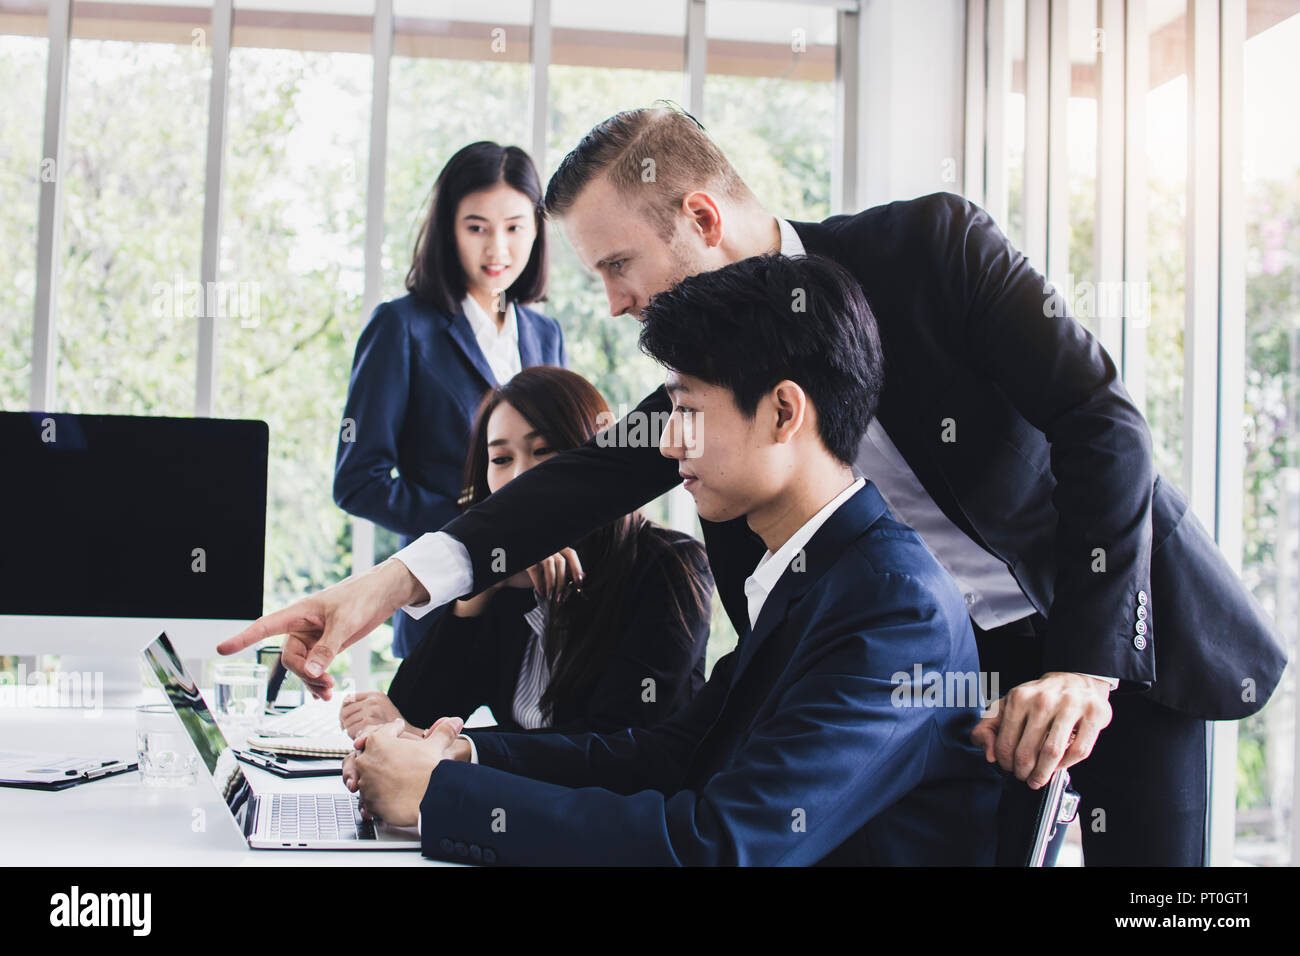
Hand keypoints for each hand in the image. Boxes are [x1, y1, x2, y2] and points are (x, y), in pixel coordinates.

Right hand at [215, 558, 427, 699]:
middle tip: (326, 684)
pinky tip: (325, 692)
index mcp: (298, 613)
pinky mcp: (326, 645)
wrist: (381, 595)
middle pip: (289, 658)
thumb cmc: (360, 597)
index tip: (222, 649)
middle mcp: (301, 627)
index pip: (265, 626)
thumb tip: (311, 670)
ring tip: (329, 692)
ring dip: (312, 681)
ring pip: (302, 666)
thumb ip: (327, 647)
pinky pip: (314, 667)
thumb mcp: (345, 622)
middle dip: (304, 674)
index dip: (243, 638)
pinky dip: (318, 680)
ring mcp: (313, 638)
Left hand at [340, 691, 404, 738]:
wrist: (406, 733)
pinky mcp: (369, 721)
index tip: (343, 717)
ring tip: (355, 733)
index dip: (343, 708)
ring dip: (348, 729)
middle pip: (345, 710)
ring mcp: (371, 710)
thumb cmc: (391, 724)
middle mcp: (372, 700)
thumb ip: (366, 704)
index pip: (349, 698)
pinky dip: (351, 735)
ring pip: (347, 721)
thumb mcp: (381, 707)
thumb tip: (344, 703)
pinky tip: (358, 737)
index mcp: (375, 695)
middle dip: (343, 721)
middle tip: (345, 728)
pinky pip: (351, 729)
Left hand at [353, 716, 463, 826]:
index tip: (398, 729)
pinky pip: (368, 797)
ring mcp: (365, 782)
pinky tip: (387, 796)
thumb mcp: (435, 746)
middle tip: (388, 756)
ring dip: (375, 777)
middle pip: (368, 753)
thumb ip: (443, 732)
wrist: (429, 799)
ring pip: (365, 777)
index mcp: (379, 741)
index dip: (395, 729)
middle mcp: (367, 760)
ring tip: (387, 779)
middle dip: (378, 753)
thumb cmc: (429, 771)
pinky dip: (376, 797)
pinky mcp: (368, 801)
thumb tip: (455, 721)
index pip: (384, 731)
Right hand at [524, 547, 583, 600]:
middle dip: (563, 581)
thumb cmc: (533, 572)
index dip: (576, 567)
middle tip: (561, 595)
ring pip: (550, 564)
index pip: (570, 553)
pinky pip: (535, 570)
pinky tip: (541, 592)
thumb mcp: (551, 572)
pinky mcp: (526, 559)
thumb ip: (566, 571)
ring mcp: (536, 552)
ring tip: (550, 595)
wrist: (512, 574)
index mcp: (555, 549)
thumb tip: (583, 575)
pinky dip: (539, 584)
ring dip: (551, 583)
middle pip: (561, 561)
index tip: (579, 581)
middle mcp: (547, 548)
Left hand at [970, 672, 1112, 788]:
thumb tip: (989, 754)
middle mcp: (1044, 700)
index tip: (1008, 768)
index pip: (1005, 743)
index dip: (1005, 762)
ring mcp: (1070, 706)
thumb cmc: (1038, 699)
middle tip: (1024, 776)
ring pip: (1052, 752)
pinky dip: (1067, 764)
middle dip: (1023, 772)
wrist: (1074, 681)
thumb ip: (987, 727)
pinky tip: (1059, 765)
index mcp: (1019, 698)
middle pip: (1027, 751)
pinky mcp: (1093, 714)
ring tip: (1038, 779)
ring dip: (1043, 773)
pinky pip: (1078, 750)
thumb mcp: (1007, 706)